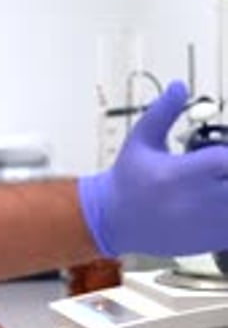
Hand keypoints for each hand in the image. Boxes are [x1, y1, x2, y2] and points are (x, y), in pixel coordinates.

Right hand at [78, 80, 227, 256]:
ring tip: (220, 183)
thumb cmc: (126, 180)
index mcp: (179, 174)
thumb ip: (164, 111)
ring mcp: (203, 225)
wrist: (111, 220)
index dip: (225, 158)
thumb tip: (179, 87)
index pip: (223, 161)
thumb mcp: (141, 139)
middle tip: (221, 170)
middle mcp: (193, 202)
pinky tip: (221, 204)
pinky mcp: (207, 241)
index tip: (221, 154)